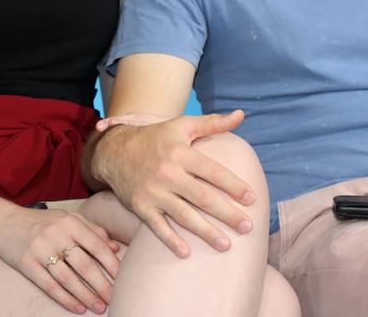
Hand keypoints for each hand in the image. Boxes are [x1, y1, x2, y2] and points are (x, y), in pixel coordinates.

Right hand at [0, 204, 120, 314]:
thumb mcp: (66, 218)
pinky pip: (49, 285)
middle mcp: (56, 234)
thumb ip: (91, 230)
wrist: (2, 221)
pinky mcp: (26, 263)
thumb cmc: (40, 221)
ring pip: (68, 278)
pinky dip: (65, 299)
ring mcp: (40, 249)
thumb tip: (115, 248)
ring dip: (86, 295)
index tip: (124, 279)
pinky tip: (78, 307)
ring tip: (99, 307)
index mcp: (70, 222)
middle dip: (102, 285)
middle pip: (85, 265)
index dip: (112, 264)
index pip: (97, 245)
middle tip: (115, 298)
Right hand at [93, 110, 256, 257]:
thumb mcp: (183, 125)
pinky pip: (157, 227)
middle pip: (202, 197)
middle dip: (227, 214)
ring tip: (226, 244)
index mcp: (181, 153)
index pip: (213, 172)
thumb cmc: (156, 138)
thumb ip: (213, 123)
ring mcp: (153, 192)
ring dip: (205, 232)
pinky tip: (186, 252)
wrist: (115, 151)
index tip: (252, 199)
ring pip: (183, 216)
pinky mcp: (140, 206)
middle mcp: (167, 173)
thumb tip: (241, 115)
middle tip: (248, 227)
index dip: (234, 186)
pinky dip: (170, 240)